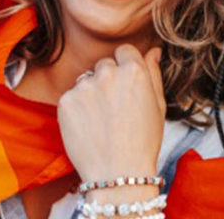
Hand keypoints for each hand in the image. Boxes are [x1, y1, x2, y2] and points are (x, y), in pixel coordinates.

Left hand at [57, 45, 165, 184]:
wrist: (118, 174)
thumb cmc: (143, 143)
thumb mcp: (158, 106)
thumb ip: (154, 73)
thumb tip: (153, 50)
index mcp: (134, 71)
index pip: (124, 51)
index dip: (125, 67)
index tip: (125, 85)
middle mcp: (107, 73)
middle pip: (104, 64)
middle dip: (108, 80)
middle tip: (115, 110)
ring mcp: (84, 86)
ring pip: (86, 80)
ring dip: (91, 93)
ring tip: (101, 122)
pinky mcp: (65, 100)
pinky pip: (71, 96)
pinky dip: (77, 109)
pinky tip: (88, 127)